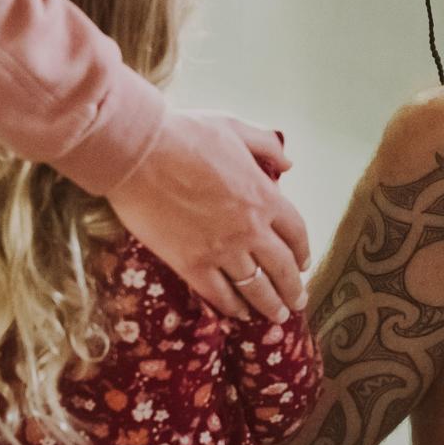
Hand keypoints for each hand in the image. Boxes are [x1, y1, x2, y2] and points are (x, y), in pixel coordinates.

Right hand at [107, 110, 310, 324]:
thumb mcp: (234, 128)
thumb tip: (289, 162)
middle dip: (293, 288)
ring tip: (278, 316)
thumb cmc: (186, 134)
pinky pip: (219, 295)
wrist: (140, 152)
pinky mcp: (191, 265)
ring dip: (269, 305)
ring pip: (255, 287)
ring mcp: (221, 250)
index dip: (302, 251)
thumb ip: (266, 146)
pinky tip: (239, 314)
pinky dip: (233, 308)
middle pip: (282, 267)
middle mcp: (250, 228)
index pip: (296, 232)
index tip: (304, 264)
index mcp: (263, 195)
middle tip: (298, 302)